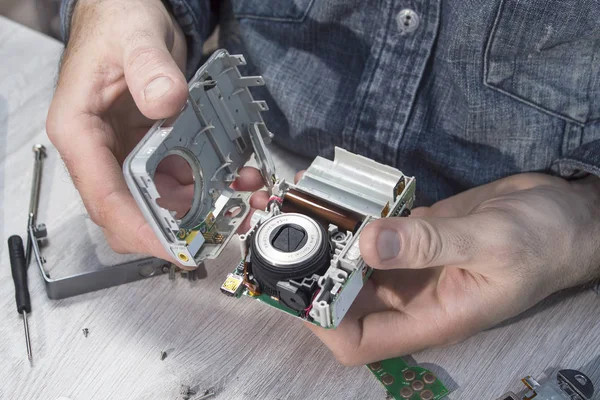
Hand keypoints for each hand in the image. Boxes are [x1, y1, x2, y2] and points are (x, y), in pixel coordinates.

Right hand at [46, 0, 263, 262]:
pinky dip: (206, 186)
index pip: (103, 197)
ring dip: (201, 208)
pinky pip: (177, 180)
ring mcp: (126, 153)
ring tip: (241, 199)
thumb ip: (148, 68)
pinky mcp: (150, 149)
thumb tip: (166, 101)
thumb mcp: (133, 38)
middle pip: (132, 210)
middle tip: (221, 226)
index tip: (176, 247)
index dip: (139, 229)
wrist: (129, 14)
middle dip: (178, 226)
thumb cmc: (116, 23)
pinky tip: (235, 178)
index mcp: (79, 132)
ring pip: (160, 201)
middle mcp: (100, 151)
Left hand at [306, 173, 599, 364]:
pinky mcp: (411, 238)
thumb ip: (429, 244)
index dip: (323, 321)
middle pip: (345, 299)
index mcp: (430, 317)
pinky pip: (371, 232)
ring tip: (305, 202)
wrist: (563, 216)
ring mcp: (409, 266)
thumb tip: (365, 242)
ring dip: (328, 238)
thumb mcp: (490, 242)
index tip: (300, 281)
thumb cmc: (541, 240)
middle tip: (292, 229)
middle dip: (315, 270)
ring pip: (353, 263)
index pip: (358, 340)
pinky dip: (350, 216)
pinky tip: (335, 190)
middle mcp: (411, 297)